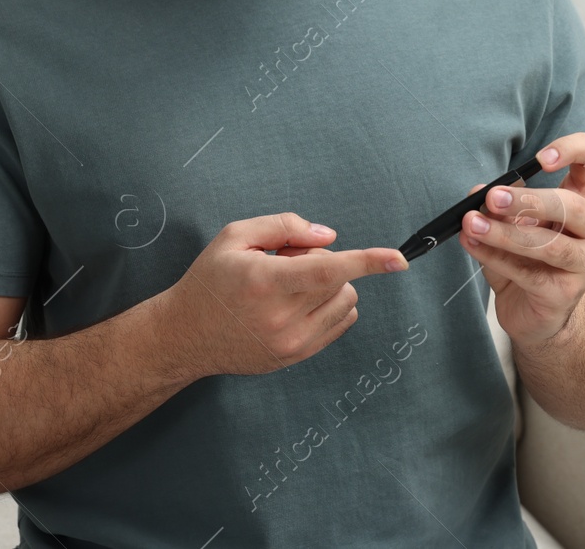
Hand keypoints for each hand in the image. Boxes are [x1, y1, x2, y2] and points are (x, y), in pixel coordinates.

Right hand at [160, 212, 407, 377]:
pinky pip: (340, 324)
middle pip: (338, 279)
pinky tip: (298, 303)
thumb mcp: (235, 236)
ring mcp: (291, 342)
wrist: (185, 335)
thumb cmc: (210, 280)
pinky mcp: (296, 356)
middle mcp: (282, 316)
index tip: (398, 259)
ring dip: (331, 285)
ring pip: (345, 302)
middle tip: (286, 264)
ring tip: (290, 286)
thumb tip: (329, 236)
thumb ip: (284, 227)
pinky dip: (331, 306)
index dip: (367, 262)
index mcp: (265, 281)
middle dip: (322, 261)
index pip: (328, 269)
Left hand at [462, 133, 584, 346]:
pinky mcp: (566, 293)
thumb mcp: (513, 224)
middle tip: (492, 198)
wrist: (535, 312)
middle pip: (573, 206)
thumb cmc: (529, 260)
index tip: (541, 158)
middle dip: (528, 200)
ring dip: (506, 233)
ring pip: (550, 244)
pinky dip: (495, 257)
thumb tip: (477, 191)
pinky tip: (473, 245)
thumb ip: (500, 207)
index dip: (573, 150)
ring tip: (473, 224)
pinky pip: (528, 272)